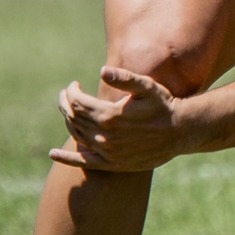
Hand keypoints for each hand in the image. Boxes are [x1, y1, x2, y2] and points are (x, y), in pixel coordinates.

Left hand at [53, 67, 199, 172]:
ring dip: (68, 121)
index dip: (71, 92)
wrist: (182, 132)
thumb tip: (102, 71)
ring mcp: (106, 151)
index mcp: (109, 115)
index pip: (78, 102)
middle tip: (66, 95)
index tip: (74, 85)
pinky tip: (53, 154)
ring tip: (69, 111)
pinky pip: (83, 162)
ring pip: (77, 134)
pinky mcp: (111, 163)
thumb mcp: (147, 88)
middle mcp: (104, 135)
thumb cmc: (164, 105)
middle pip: (73, 117)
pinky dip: (66, 158)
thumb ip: (125, 78)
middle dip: (66, 104)